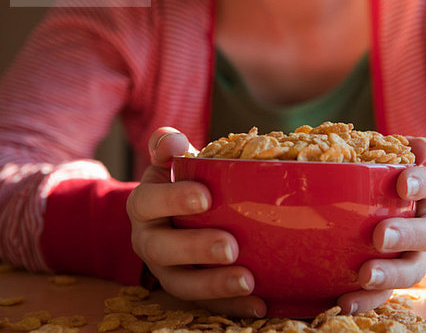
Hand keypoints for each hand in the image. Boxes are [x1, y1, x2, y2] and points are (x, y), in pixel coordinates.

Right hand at [126, 127, 266, 316]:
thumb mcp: (168, 165)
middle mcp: (149, 241)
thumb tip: (171, 140)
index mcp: (144, 206)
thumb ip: (167, 147)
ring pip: (183, 284)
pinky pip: (207, 304)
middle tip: (230, 246)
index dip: (173, 200)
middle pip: (162, 249)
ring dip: (215, 285)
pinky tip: (260, 304)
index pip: (148, 202)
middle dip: (196, 248)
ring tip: (248, 281)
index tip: (206, 197)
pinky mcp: (189, 290)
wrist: (172, 217)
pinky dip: (233, 306)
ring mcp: (167, 270)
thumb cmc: (178, 185)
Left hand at [337, 137, 425, 313]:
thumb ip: (390, 149)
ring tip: (365, 275)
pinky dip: (367, 300)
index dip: (425, 183)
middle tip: (380, 236)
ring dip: (392, 274)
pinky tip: (344, 302)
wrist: (352, 215)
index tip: (401, 183)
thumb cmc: (369, 181)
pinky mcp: (391, 281)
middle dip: (408, 235)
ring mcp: (411, 256)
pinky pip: (385, 295)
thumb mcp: (374, 161)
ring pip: (414, 270)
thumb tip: (421, 146)